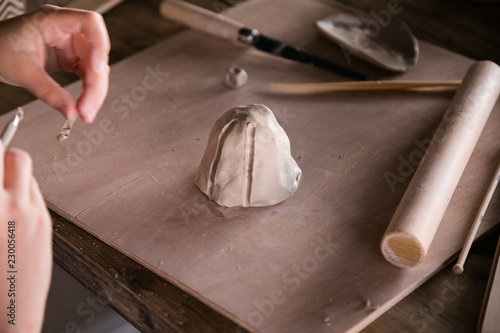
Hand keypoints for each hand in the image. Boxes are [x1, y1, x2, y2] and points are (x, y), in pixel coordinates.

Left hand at [0, 5, 109, 122]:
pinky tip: (83, 105)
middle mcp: (66, 31)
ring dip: (95, 92)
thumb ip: (48, 92)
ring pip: (96, 68)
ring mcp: (70, 45)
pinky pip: (88, 76)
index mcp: (53, 21)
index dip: (99, 45)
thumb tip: (70, 111)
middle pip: (97, 54)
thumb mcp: (22, 71)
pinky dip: (88, 92)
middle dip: (96, 83)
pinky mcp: (70, 59)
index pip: (90, 23)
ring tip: (86, 111)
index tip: (96, 69)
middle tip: (87, 107)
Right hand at [0, 142, 51, 331]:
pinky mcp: (45, 224)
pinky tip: (12, 209)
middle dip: (3, 154)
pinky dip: (24, 192)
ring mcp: (31, 214)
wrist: (8, 311)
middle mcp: (8, 205)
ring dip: (14, 173)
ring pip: (28, 173)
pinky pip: (35, 194)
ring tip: (2, 189)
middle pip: (15, 156)